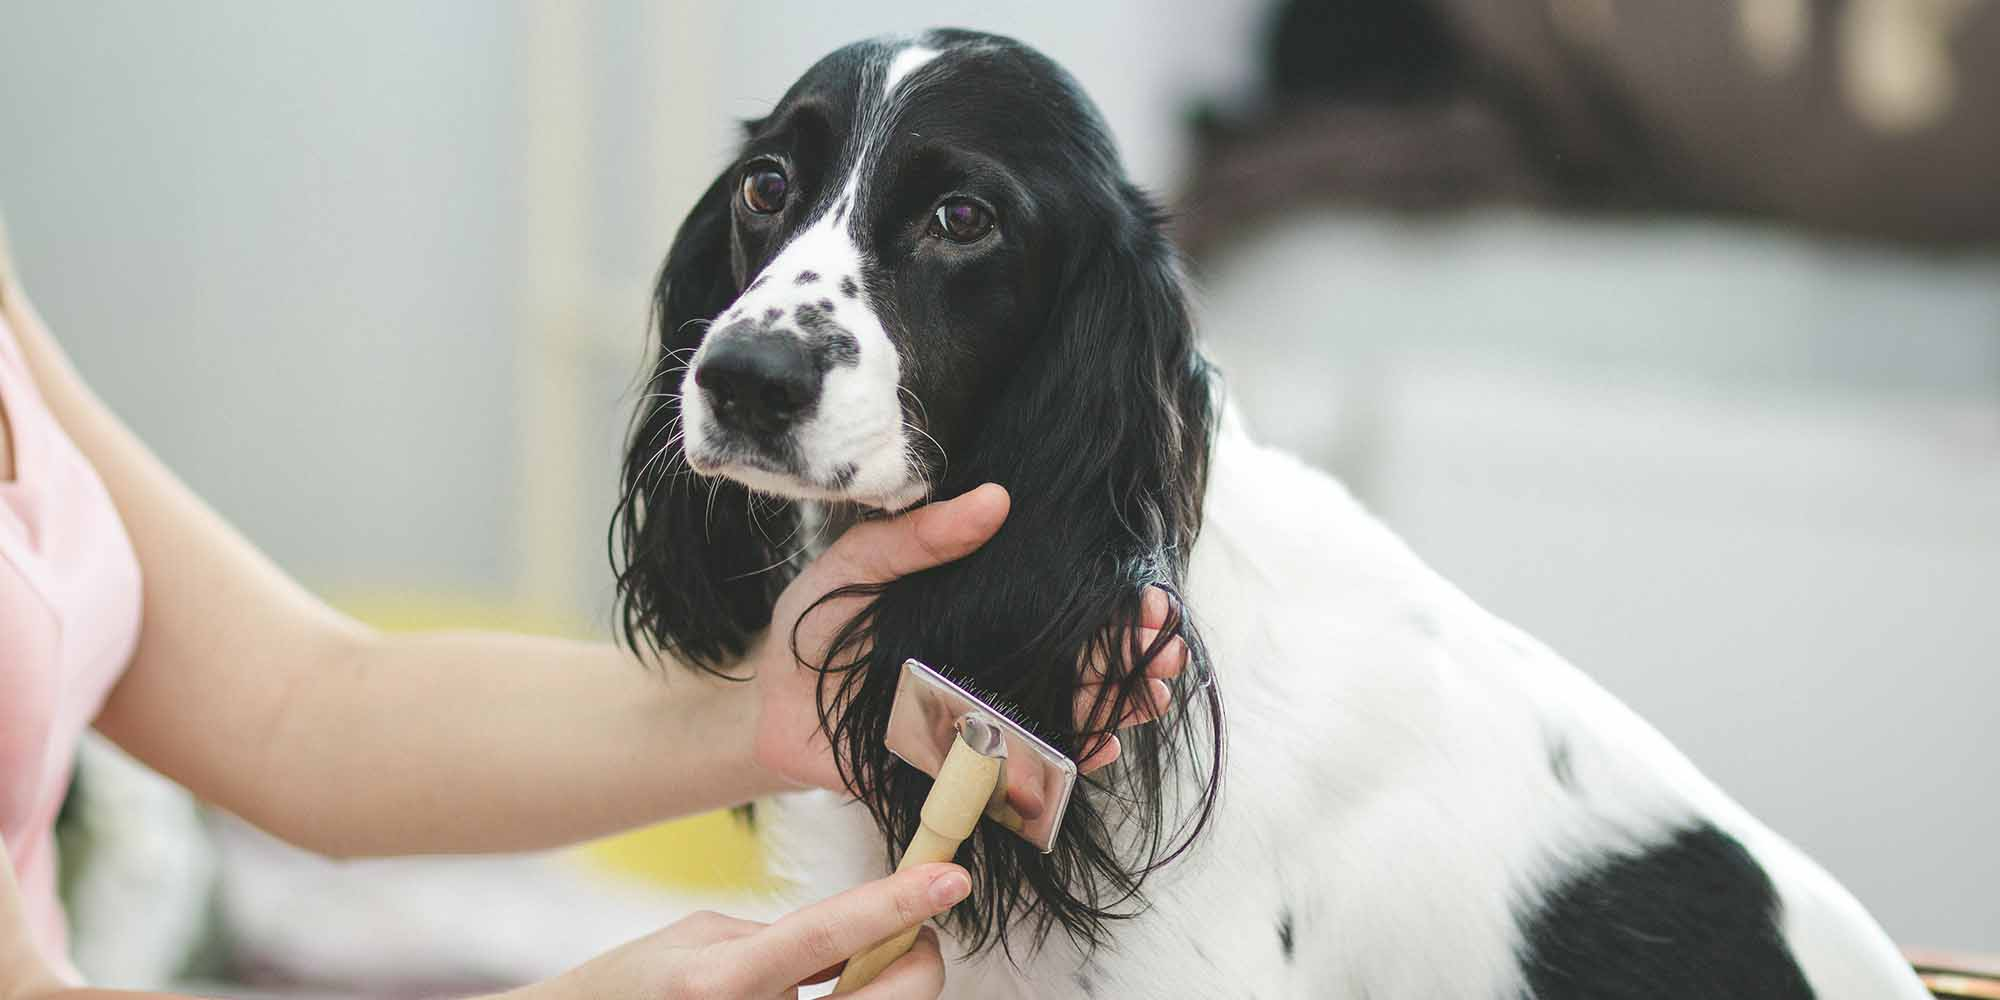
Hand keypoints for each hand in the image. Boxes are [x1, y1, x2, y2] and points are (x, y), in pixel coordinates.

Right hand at [515, 862, 972, 999]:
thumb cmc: (635, 986)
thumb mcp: (702, 938)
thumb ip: (786, 937)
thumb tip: (861, 935)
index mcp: (721, 982)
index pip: (828, 935)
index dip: (897, 902)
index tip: (951, 877)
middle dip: (917, 958)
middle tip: (909, 932)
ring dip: (887, 987)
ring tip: (854, 970)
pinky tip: (833, 992)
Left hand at [748, 483, 1187, 792]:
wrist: (762, 703)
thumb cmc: (813, 621)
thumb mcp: (861, 560)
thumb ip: (922, 535)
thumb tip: (997, 499)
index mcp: (985, 610)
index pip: (1067, 606)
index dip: (1117, 606)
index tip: (1149, 601)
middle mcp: (997, 662)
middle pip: (1086, 663)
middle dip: (1137, 660)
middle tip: (1164, 654)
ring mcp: (987, 718)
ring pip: (1071, 716)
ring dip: (1118, 710)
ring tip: (1149, 697)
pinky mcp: (964, 768)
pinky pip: (1026, 772)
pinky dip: (1064, 766)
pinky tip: (1093, 751)